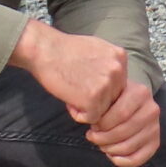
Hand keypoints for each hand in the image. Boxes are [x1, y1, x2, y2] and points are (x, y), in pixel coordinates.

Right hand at [10, 18, 128, 125]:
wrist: (45, 49)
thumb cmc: (65, 49)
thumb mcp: (97, 49)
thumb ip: (109, 64)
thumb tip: (114, 82)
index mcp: (120, 57)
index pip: (119, 84)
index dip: (102, 88)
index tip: (87, 84)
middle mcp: (117, 70)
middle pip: (113, 98)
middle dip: (97, 99)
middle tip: (77, 90)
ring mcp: (106, 84)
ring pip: (104, 110)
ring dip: (87, 107)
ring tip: (72, 93)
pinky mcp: (93, 98)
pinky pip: (92, 118)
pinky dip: (79, 114)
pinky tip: (69, 101)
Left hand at [84, 77, 161, 166]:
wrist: (131, 99)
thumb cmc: (114, 98)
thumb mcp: (106, 92)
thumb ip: (95, 102)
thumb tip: (82, 117)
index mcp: (140, 93)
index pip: (120, 114)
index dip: (102, 124)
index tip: (92, 124)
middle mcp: (151, 110)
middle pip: (123, 132)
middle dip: (102, 138)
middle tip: (93, 136)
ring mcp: (155, 127)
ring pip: (128, 147)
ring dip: (109, 149)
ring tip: (101, 144)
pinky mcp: (155, 142)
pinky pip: (138, 159)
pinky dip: (122, 161)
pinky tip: (112, 156)